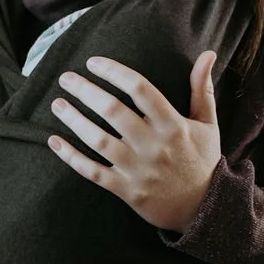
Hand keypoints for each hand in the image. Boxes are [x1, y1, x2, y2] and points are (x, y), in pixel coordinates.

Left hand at [47, 50, 221, 232]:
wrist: (204, 209)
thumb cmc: (202, 162)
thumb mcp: (208, 124)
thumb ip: (202, 90)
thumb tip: (208, 53)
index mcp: (173, 125)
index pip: (140, 89)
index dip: (114, 72)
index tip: (93, 62)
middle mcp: (154, 146)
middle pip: (114, 111)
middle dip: (86, 91)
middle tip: (66, 78)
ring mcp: (138, 170)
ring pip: (99, 141)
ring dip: (74, 120)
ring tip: (57, 104)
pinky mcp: (127, 191)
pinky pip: (93, 172)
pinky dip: (71, 157)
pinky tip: (54, 141)